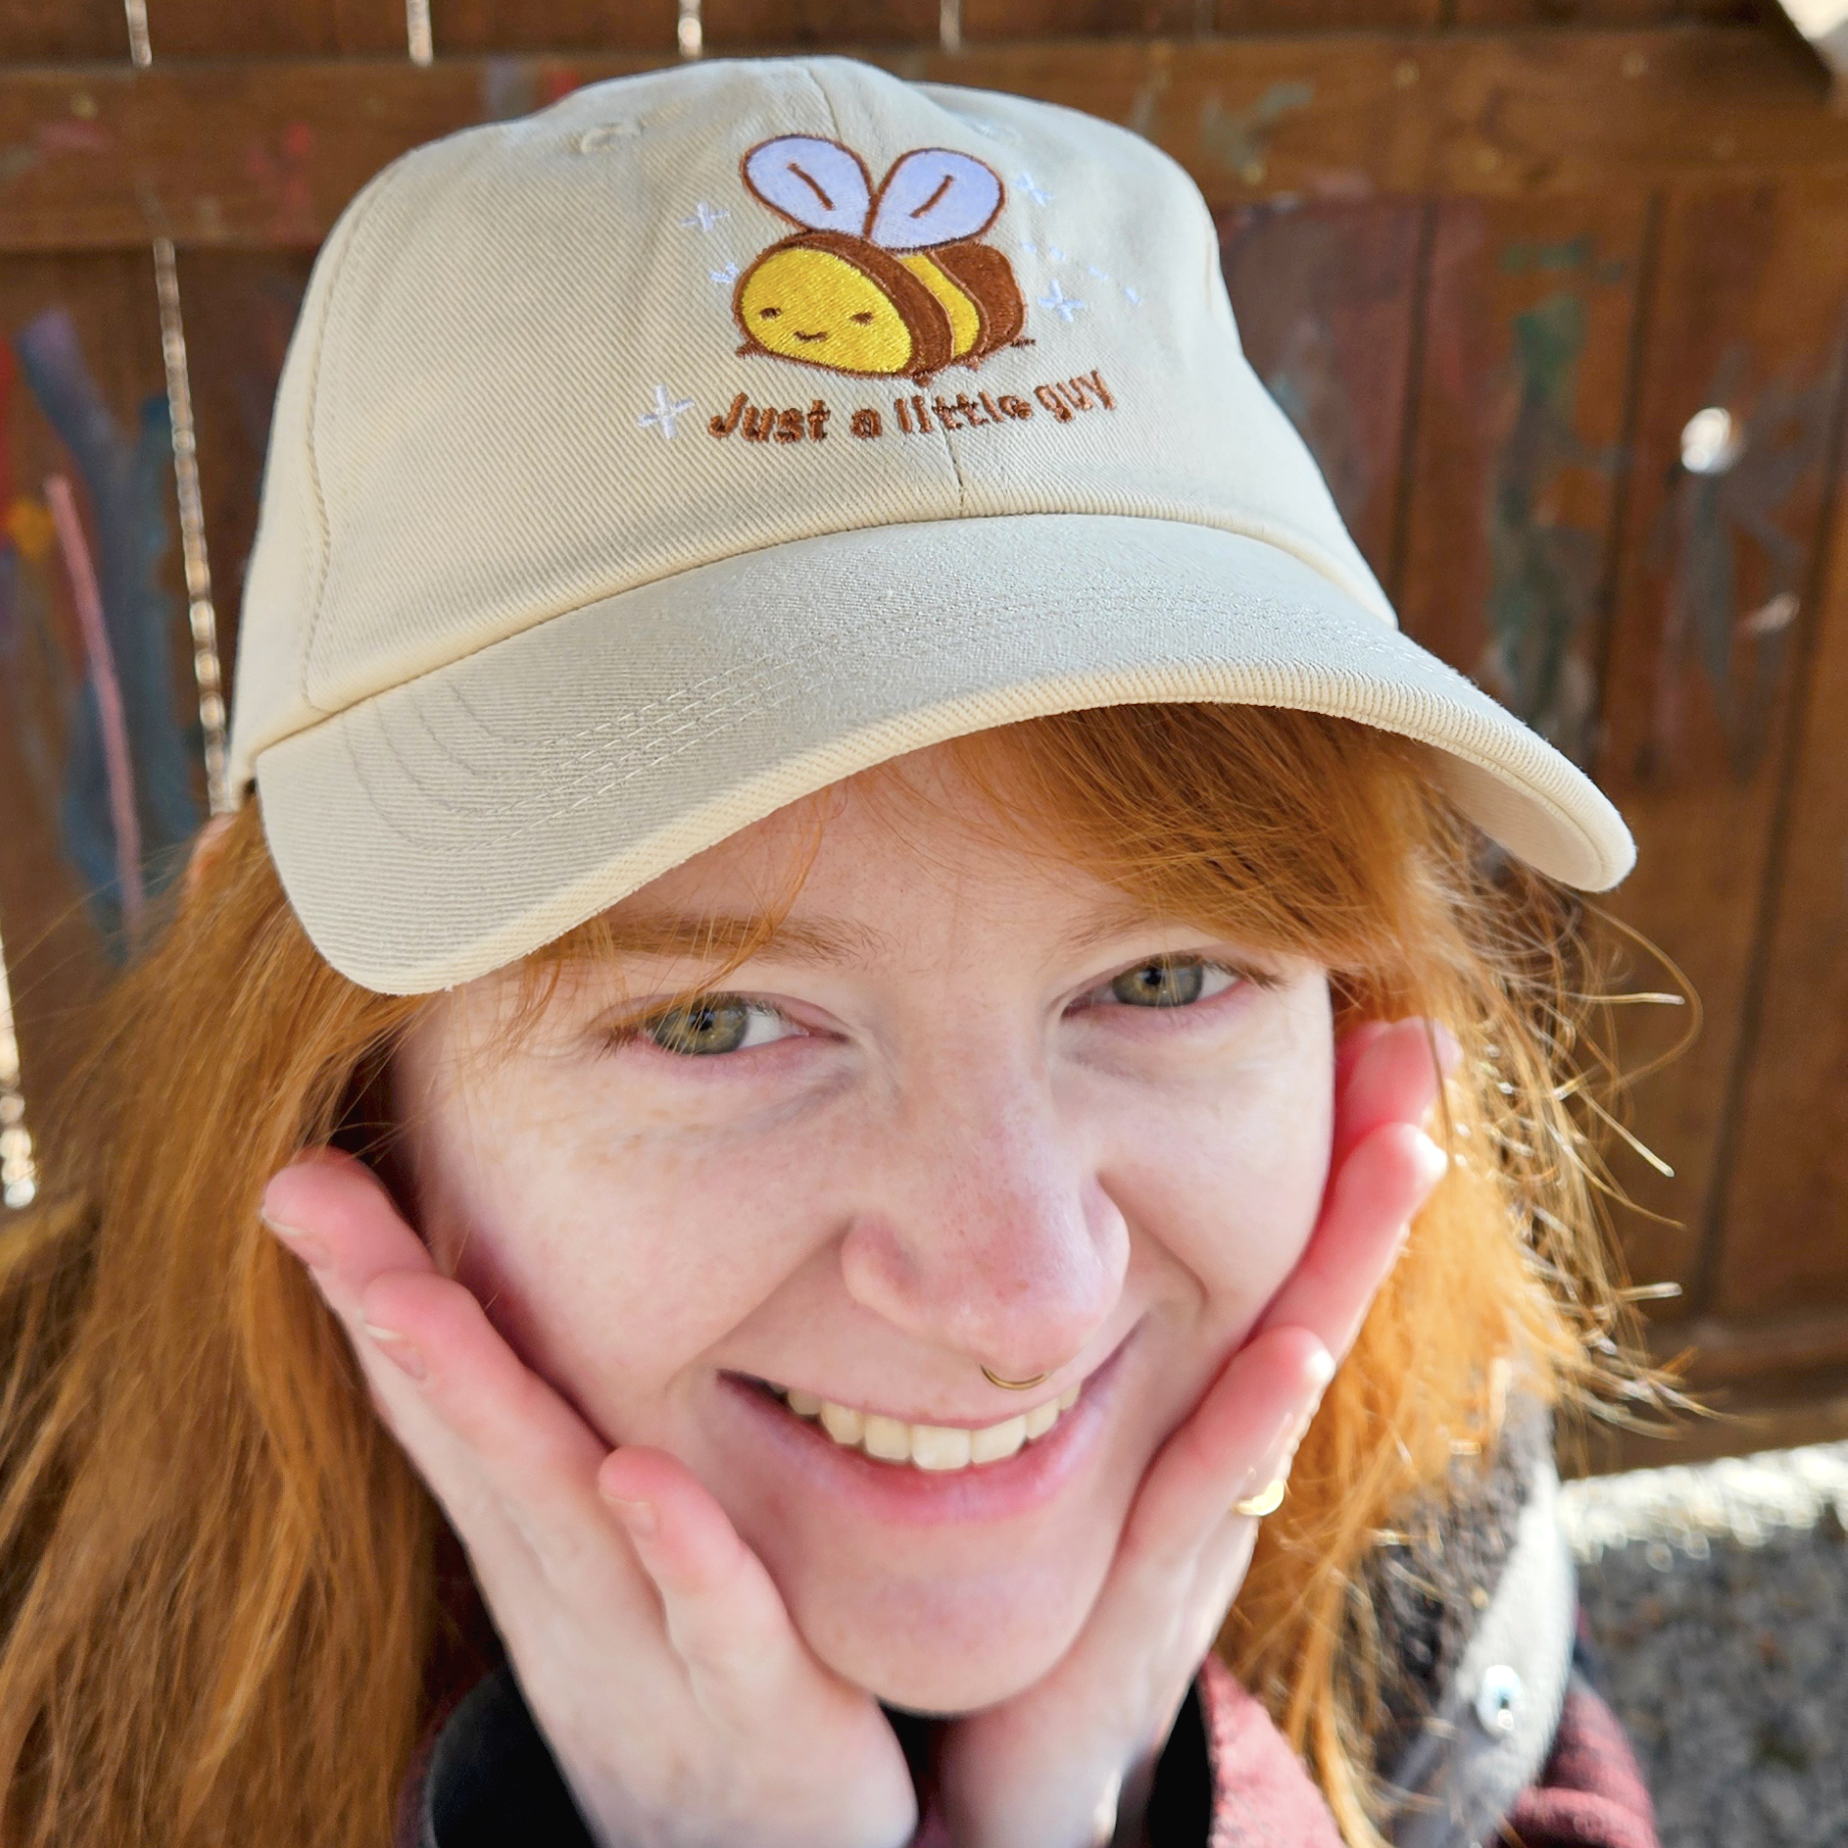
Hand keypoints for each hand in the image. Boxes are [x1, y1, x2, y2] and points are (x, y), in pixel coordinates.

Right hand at [259, 1153, 916, 1847]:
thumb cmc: (689, 1683)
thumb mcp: (616, 1565)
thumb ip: (583, 1457)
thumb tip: (542, 1317)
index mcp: (543, 1535)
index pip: (448, 1395)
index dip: (376, 1286)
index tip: (309, 1171)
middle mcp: (570, 1580)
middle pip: (469, 1426)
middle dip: (383, 1304)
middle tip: (297, 1188)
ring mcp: (645, 1645)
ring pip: (554, 1506)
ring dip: (477, 1396)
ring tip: (403, 1292)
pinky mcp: (753, 1707)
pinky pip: (714, 1621)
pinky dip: (673, 1550)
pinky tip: (632, 1474)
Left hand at [931, 1016, 1455, 1847]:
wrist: (1021, 1762)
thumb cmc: (1049, 1593)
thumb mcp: (1075, 1445)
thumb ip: (1064, 1347)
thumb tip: (1018, 1226)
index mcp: (1201, 1402)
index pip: (1275, 1249)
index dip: (1325, 1153)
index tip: (1367, 1033)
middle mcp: (1224, 1443)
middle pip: (1310, 1280)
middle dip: (1369, 1167)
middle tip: (1417, 1042)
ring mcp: (1204, 1508)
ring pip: (1288, 1358)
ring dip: (1349, 1254)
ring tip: (1407, 1144)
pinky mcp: (1152, 1581)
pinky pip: (1215, 1481)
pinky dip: (1262, 1412)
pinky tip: (1298, 1344)